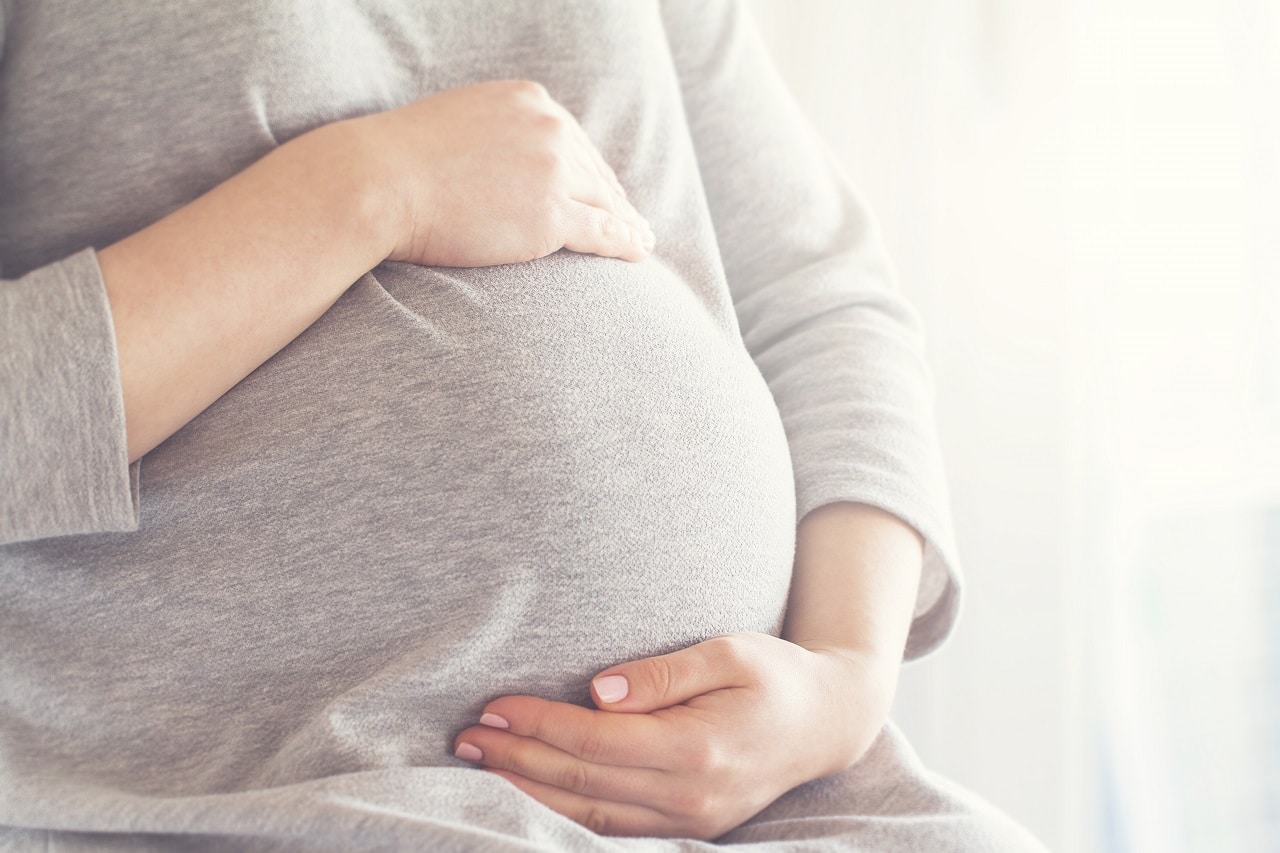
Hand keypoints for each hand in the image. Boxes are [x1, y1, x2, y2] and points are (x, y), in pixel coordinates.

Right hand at [344, 79, 654, 266]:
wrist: (379, 182)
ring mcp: (554, 171)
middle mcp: (550, 128)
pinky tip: (639, 251)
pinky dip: (627, 243)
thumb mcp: (457, 125)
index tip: (603, 190)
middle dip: (613, 198)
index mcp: (530, 101)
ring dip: (628, 223)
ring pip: (606, 202)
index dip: (590, 171)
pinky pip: (603, 231)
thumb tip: (503, 161)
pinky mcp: (552, 215)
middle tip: (631, 219)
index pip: (573, 140)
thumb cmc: (400, 161)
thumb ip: (493, 135)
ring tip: (642, 240)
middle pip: (594, 171)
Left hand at [452, 632, 897, 839]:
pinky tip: (530, 793)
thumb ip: (665, 673)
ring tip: (481, 764)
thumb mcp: (729, 651)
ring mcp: (690, 821)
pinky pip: (612, 830)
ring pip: (590, 817)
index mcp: (699, 748)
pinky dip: (563, 814)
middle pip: (584, 784)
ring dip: (529, 792)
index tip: (493, 706)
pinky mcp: (688, 828)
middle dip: (518, 760)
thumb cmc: (775, 675)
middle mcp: (691, 796)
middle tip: (465, 737)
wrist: (827, 722)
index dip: (539, 725)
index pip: (598, 741)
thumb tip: (599, 689)